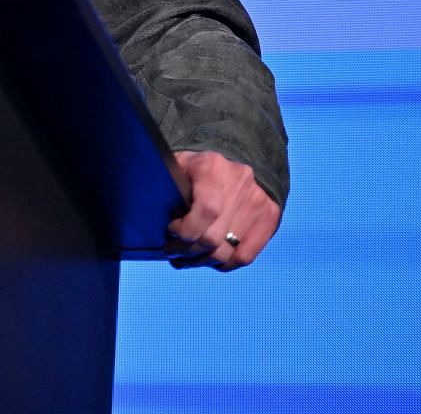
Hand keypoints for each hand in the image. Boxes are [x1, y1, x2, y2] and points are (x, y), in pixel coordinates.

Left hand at [166, 149, 279, 270]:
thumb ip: (168, 188)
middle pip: (214, 238)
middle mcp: (240, 184)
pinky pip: (246, 256)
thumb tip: (151, 216)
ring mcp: (259, 202)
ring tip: (188, 260)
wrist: (235, 156)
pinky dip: (225, 264)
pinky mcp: (270, 218)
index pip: (206, 211)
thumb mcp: (178, 166)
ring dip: (203, 261)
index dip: (186, 231)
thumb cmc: (196, 166)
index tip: (171, 231)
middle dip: (188, 251)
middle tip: (173, 252)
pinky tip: (210, 260)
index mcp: (213, 168)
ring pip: (228, 252)